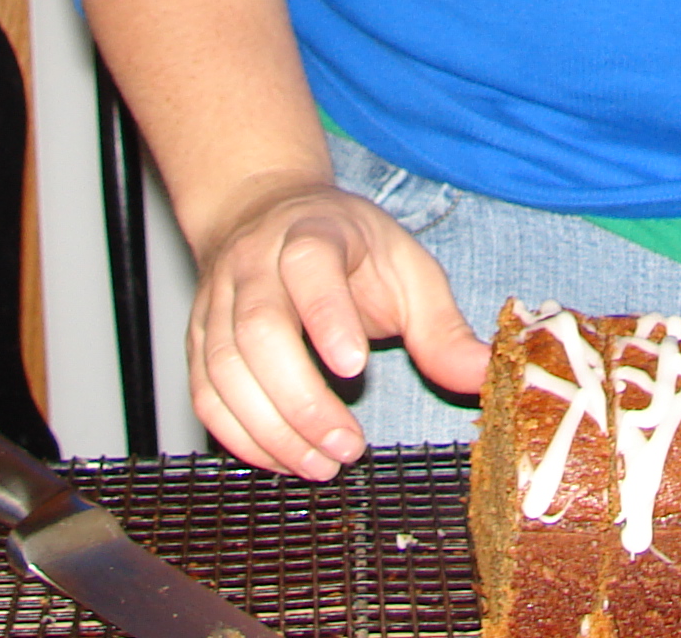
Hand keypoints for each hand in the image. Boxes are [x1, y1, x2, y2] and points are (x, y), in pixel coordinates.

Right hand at [186, 175, 489, 479]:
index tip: (354, 366)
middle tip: (348, 447)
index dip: (326, 314)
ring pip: (225, 370)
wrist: (265, 214)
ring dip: (271, 430)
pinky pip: (205, 395)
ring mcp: (218, 302)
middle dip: (302, 399)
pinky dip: (240, 437)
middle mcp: (255, 263)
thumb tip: (481, 376)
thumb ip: (441, 325)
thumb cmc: (349, 250)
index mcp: (313, 233)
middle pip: (259, 329)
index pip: (309, 263)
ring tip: (322, 465)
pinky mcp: (199, 339)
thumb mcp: (408, 268)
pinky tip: (282, 459)